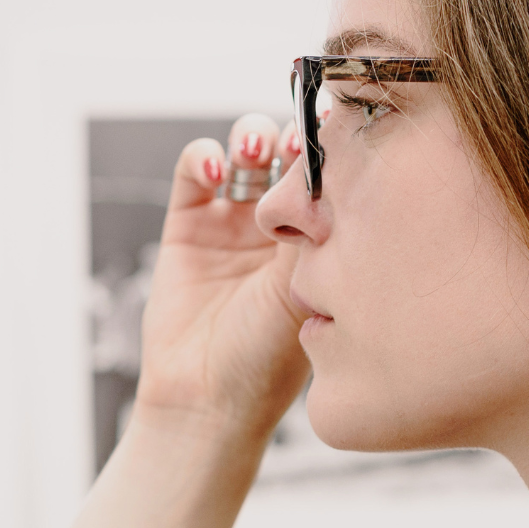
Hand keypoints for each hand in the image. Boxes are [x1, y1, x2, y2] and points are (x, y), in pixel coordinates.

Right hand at [135, 114, 311, 439]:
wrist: (207, 397)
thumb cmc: (268, 358)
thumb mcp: (307, 288)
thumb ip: (316, 228)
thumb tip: (335, 166)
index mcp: (320, 238)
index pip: (332, 172)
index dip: (334, 146)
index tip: (341, 131)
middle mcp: (278, 224)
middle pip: (290, 152)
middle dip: (294, 134)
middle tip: (299, 143)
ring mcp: (232, 221)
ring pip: (244, 151)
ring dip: (251, 137)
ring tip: (255, 152)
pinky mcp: (187, 224)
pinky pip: (194, 171)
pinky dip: (202, 156)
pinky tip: (214, 170)